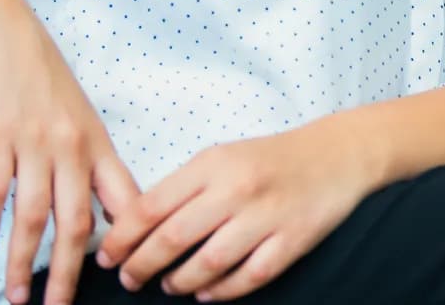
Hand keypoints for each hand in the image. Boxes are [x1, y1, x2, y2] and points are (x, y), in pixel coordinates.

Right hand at [0, 0, 138, 304]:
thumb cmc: (35, 71)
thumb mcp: (74, 112)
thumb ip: (84, 155)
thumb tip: (94, 200)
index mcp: (95, 141)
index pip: (123, 199)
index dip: (129, 241)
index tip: (127, 274)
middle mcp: (71, 145)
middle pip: (76, 223)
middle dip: (69, 273)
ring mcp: (34, 141)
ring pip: (33, 217)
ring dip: (22, 262)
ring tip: (16, 294)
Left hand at [98, 114, 376, 299]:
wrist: (337, 154)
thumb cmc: (270, 158)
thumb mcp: (222, 157)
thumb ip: (183, 187)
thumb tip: (135, 226)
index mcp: (214, 164)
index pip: (151, 206)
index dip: (121, 238)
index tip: (107, 256)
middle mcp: (238, 189)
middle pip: (172, 239)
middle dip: (141, 266)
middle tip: (129, 279)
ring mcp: (266, 216)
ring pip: (207, 264)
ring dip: (179, 282)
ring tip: (169, 285)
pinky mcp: (292, 240)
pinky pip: (248, 277)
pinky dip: (221, 291)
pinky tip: (207, 292)